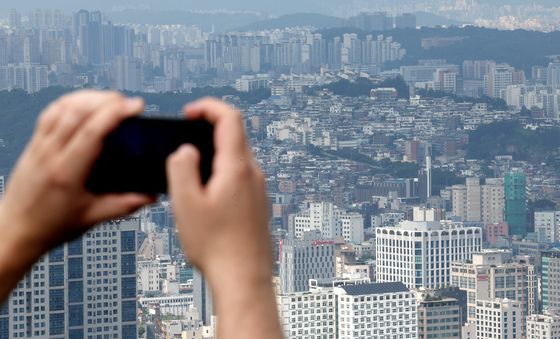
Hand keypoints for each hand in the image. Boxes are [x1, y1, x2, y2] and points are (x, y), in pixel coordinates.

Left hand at [0, 90, 153, 254]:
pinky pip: (50, 112)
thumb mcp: (92, 217)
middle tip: (127, 103)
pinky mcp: (34, 144)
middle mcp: (50, 154)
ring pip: (62, 107)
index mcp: (66, 172)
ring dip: (88, 97)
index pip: (92, 131)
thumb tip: (150, 196)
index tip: (135, 106)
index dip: (115, 113)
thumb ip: (124, 205)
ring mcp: (39, 146)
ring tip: (109, 100)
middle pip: (77, 111)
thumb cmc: (49, 226)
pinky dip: (70, 102)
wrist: (14, 231)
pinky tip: (84, 104)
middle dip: (106, 100)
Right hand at [166, 98, 280, 338]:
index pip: (229, 118)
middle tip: (183, 141)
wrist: (244, 278)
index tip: (188, 113)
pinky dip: (221, 171)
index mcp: (237, 168)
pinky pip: (240, 175)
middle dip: (207, 130)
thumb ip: (182, 168)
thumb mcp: (186, 203)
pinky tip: (205, 194)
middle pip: (234, 135)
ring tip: (190, 172)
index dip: (207, 107)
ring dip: (213, 153)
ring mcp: (258, 189)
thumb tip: (185, 150)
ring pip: (237, 156)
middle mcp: (253, 174)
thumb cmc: (216, 246)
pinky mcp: (257, 202)